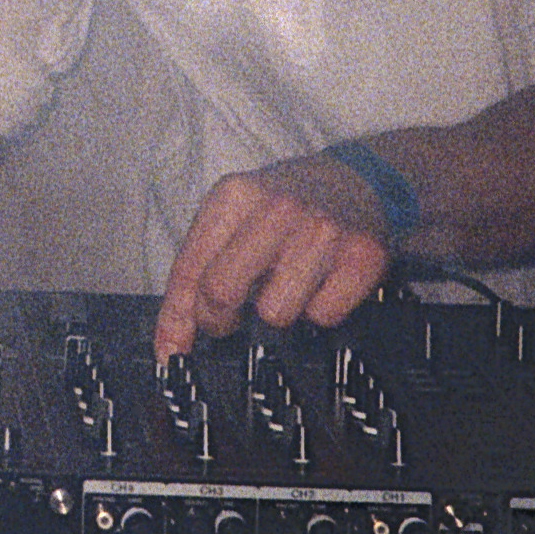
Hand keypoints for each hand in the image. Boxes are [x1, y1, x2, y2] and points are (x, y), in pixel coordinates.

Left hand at [154, 153, 394, 358]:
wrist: (357, 180)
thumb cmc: (285, 208)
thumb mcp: (232, 222)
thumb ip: (195, 278)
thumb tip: (171, 347)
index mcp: (234, 195)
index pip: (190, 270)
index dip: (178, 319)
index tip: (172, 353)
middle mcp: (277, 208)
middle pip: (222, 291)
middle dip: (221, 318)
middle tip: (235, 313)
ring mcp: (323, 231)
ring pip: (275, 313)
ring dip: (278, 310)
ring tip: (286, 284)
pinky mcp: (363, 256)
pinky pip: (324, 317)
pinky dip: (320, 310)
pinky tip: (322, 283)